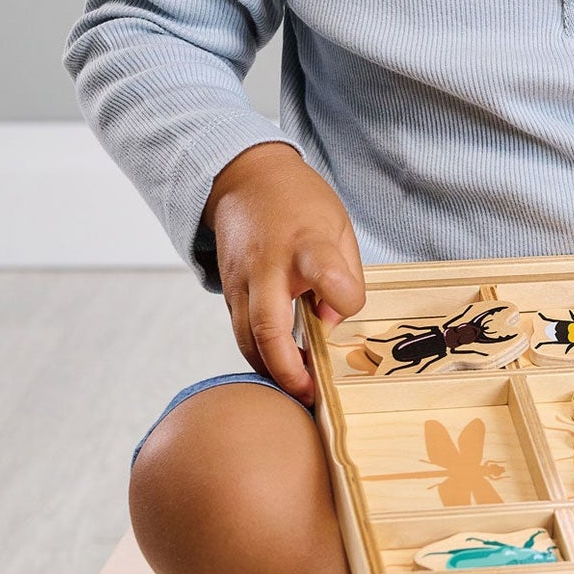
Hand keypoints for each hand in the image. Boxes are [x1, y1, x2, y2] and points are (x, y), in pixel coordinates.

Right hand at [203, 142, 365, 403]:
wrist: (245, 180)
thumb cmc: (300, 204)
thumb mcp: (339, 227)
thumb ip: (345, 276)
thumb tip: (333, 324)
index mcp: (306, 243)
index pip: (324, 272)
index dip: (341, 297)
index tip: (346, 308)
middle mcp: (266, 266)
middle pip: (267, 326)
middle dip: (288, 369)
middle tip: (310, 393)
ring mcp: (240, 281)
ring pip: (246, 339)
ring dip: (272, 370)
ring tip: (300, 388)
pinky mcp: (228, 292)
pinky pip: (241, 331)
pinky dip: (260, 354)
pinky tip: (282, 365)